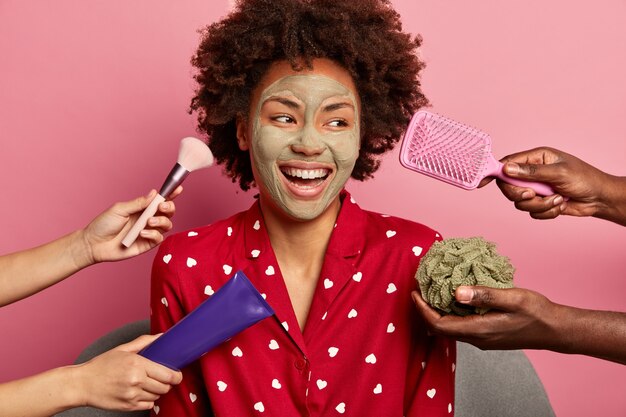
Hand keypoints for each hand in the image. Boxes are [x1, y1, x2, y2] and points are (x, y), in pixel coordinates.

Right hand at [71, 334, 182, 410]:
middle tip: (162, 378)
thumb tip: (161, 336)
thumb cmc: (101, 365)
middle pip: (165, 387)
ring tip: (148, 383)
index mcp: (137, 364)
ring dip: (157, 390)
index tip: (177, 374)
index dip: (176, 376)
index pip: (168, 374)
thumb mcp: (122, 349)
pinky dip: (148, 399)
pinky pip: (148, 405)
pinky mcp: (128, 407)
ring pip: (157, 396)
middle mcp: (136, 381)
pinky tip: (141, 392)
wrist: (82, 384)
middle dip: (167, 383)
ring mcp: (132, 395)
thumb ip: (144, 342)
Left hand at [79, 187, 181, 264]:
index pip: (160, 200)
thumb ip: (139, 203)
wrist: (94, 244)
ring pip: (167, 225)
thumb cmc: (104, 224)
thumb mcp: (120, 209)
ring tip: (148, 222)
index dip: (171, 194)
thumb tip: (154, 193)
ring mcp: (148, 232)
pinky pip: (159, 238)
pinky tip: (142, 234)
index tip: (178, 189)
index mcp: (142, 208)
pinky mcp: (147, 244)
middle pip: (168, 212)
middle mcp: (148, 219)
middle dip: (169, 207)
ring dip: (161, 221)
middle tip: (161, 207)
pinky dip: (153, 234)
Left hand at [411, 286, 562, 350]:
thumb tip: (456, 292)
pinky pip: (460, 326)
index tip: (414, 292)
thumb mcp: (512, 298)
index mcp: (478, 330)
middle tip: (419, 289)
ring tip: (432, 291)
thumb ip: (484, 295)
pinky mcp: (486, 336)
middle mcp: (477, 338)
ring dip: (436, 312)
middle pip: (439, 328)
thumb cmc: (537, 313)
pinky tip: (453, 298)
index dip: (422, 309)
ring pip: (449, 328)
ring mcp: (481, 339)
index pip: (438, 324)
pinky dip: (449, 313)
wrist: (555, 330)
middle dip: (425, 310)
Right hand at [478, 147, 619, 220]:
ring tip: (556, 200)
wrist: (600, 199)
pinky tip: (559, 206)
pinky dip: (545, 212)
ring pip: (519, 203)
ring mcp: (536, 188)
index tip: (482, 183)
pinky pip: (531, 213)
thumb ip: (531, 172)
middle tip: (532, 195)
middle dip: (521, 195)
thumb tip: (506, 169)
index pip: (507, 164)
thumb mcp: (558, 173)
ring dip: (538, 205)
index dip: (493, 172)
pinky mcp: (540, 203)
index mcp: (536, 158)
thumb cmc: (584, 179)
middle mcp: (532, 173)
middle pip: (509, 186)